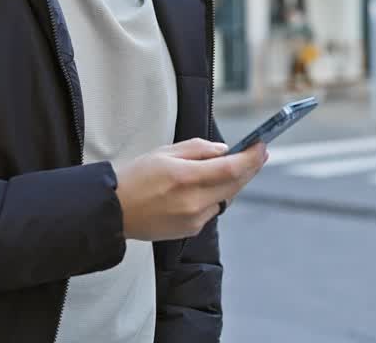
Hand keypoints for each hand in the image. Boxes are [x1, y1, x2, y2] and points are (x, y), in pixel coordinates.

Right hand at [112, 138, 268, 241]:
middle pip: (235, 185)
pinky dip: (213, 197)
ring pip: (225, 198)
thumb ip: (198, 149)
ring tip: (228, 168)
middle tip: (259, 153)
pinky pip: (211, 210)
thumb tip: (224, 151)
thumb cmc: (135, 177)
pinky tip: (202, 189)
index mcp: (185, 178)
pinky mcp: (190, 230)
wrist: (113, 210)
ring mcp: (193, 219)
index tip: (262, 146)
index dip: (251, 157)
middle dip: (249, 168)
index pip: (230, 168)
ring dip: (231, 183)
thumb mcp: (164, 152)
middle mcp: (193, 202)